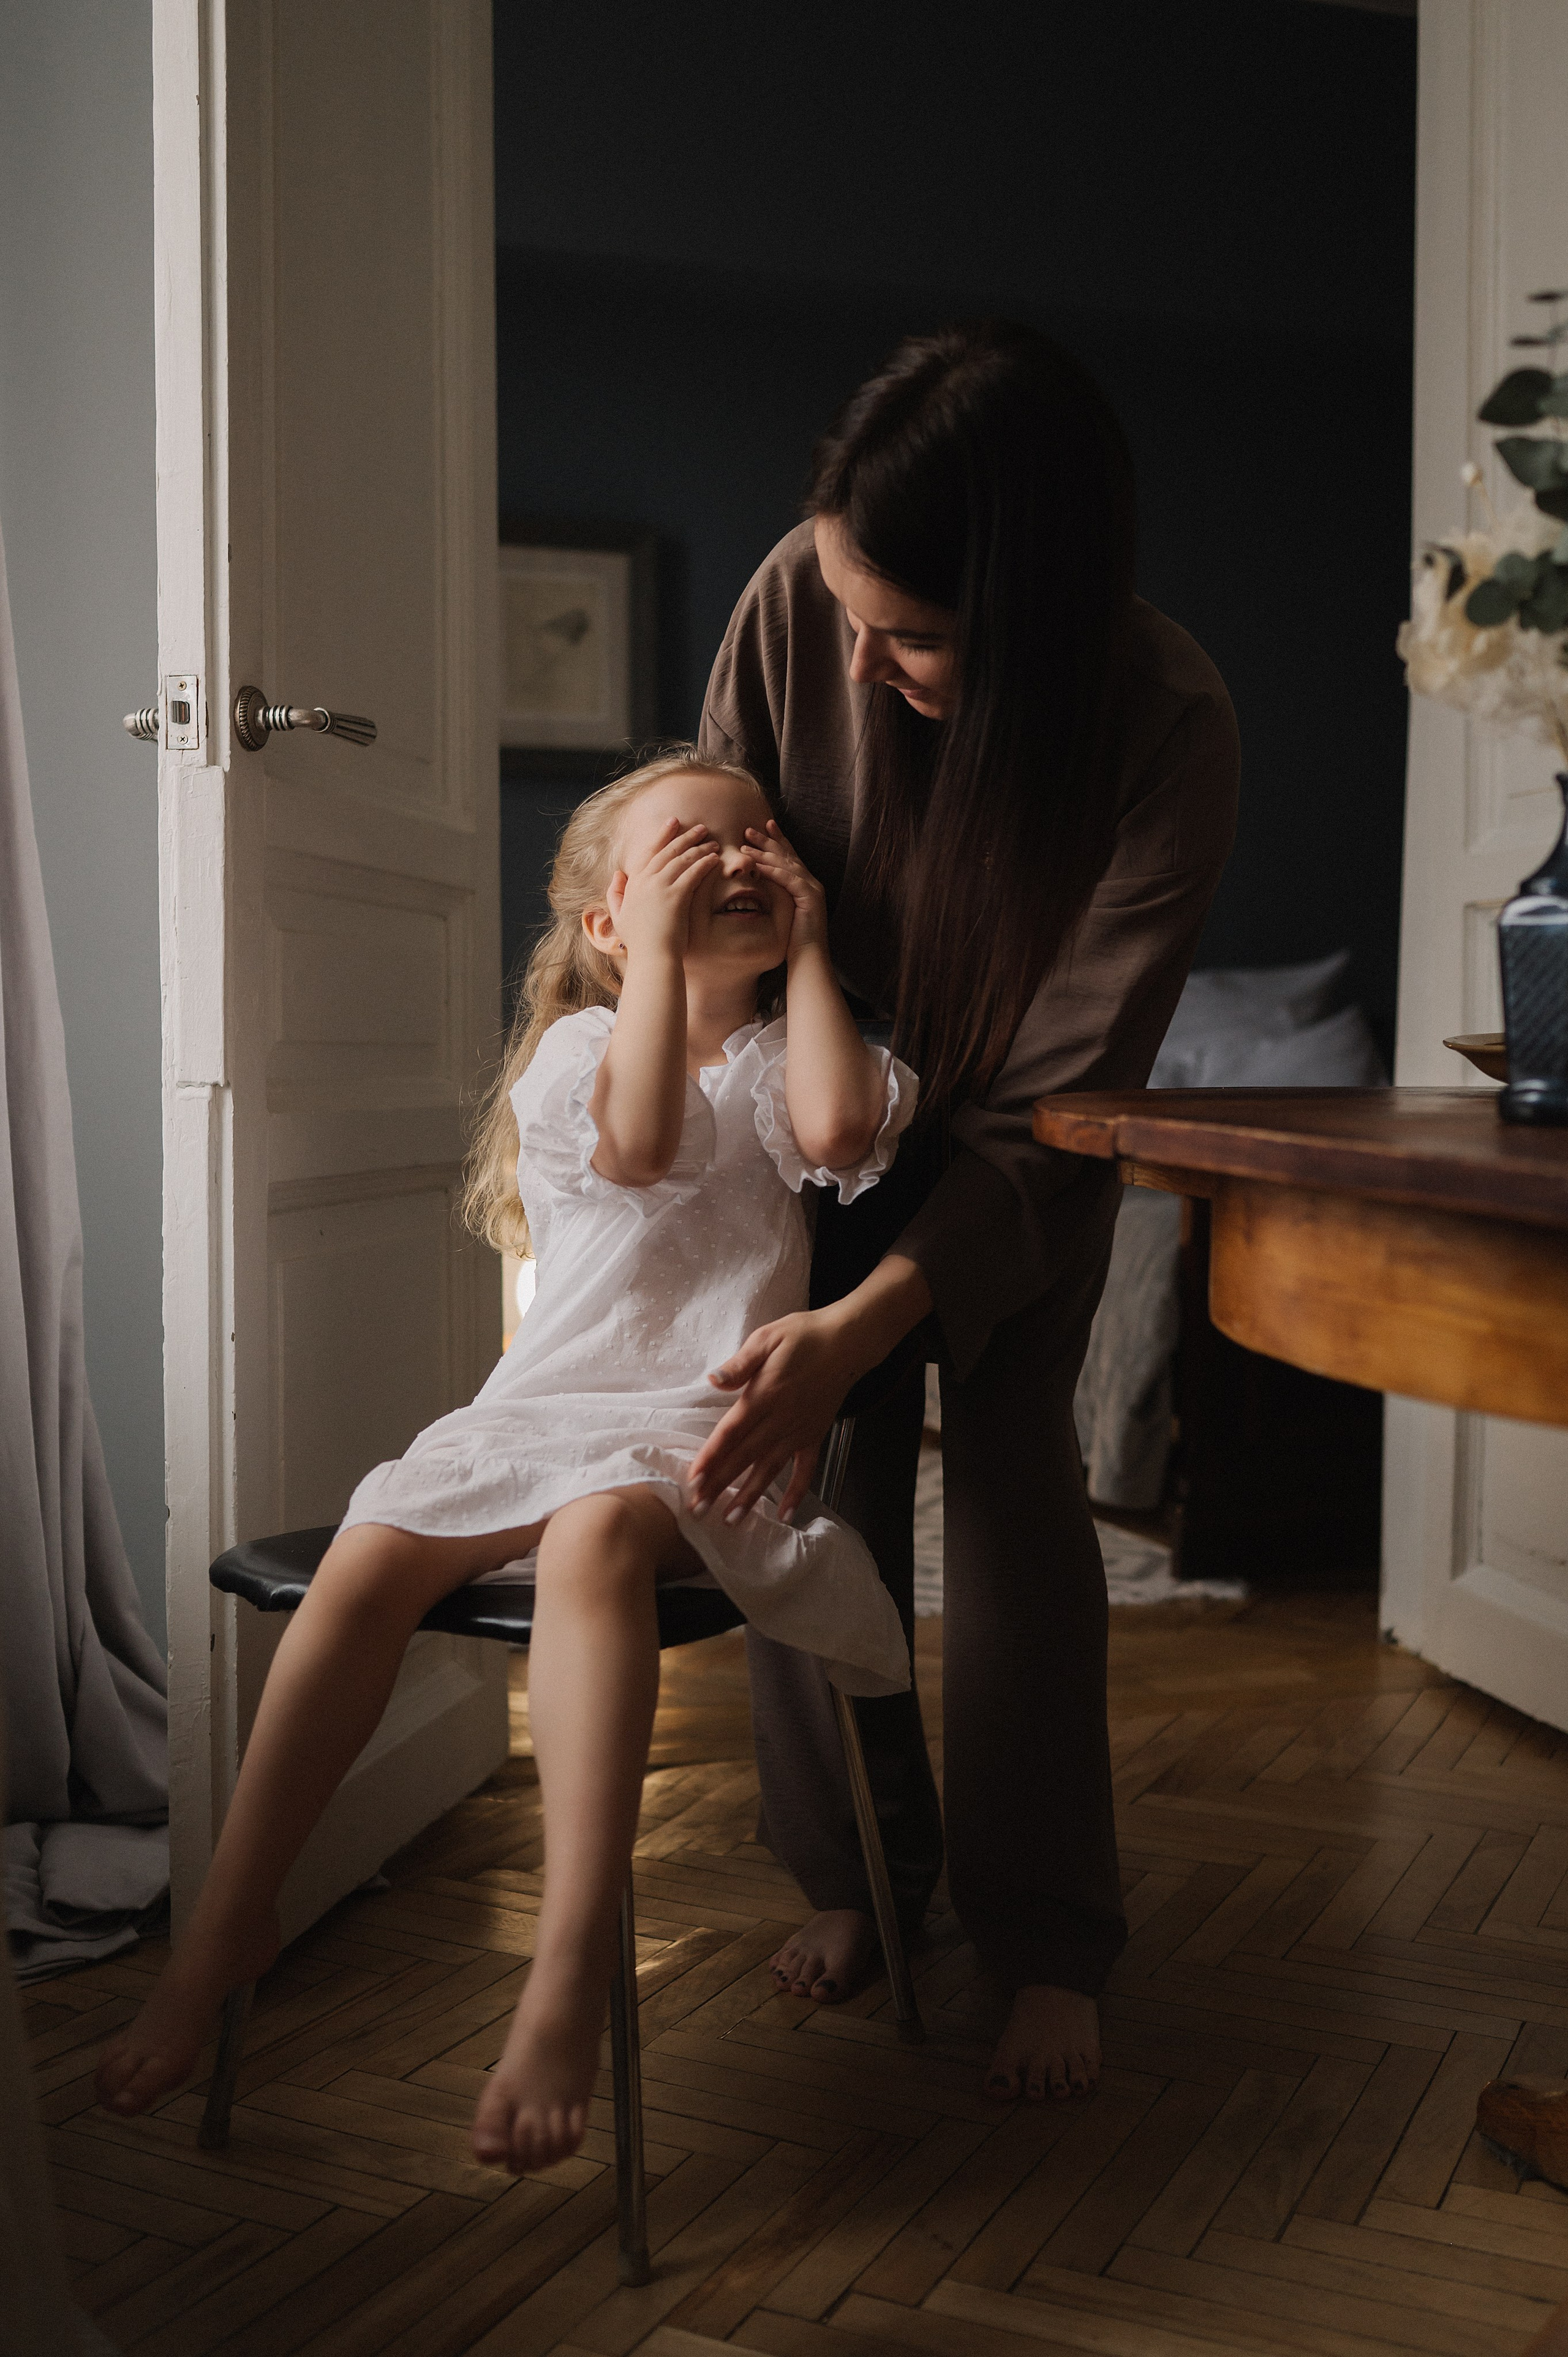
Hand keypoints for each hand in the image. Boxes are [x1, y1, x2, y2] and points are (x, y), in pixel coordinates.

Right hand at [607, 818, 720, 960]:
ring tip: (712, 841)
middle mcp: (646, 880)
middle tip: (699, 827)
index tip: (673, 822)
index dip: (662, 835)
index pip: (649, 851)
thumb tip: (617, 875)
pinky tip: (715, 858)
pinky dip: (705, 863)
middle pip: (668, 850)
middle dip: (685, 836)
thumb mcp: (619, 916)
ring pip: (683, 859)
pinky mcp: (676, 895)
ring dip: (699, 847)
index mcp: (634, 882)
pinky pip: (693, 872)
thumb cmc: (639, 942)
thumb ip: (615, 894)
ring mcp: (661, 886)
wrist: (652, 957)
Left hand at [688, 1307, 860, 1523]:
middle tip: (699, 1509)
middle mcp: (781, 1418)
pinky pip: (806, 1469)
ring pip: (770, 1468)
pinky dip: (797, 1492)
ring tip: (731, 1520)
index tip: (694, 1480)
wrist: (848, 1341)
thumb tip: (713, 1380)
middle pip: (745, 1456)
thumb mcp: (767, 1338)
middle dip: (720, 1484)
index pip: (731, 1432)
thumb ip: (740, 1363)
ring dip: (750, 1495)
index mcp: (764, 1394)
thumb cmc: (803, 1335)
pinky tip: (785, 1515)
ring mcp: (800, 1430)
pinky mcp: (816, 1435)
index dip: (711, 1457)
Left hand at [743, 821, 827, 955]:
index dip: (777, 841)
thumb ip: (774, 897)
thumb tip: (756, 888)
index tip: (763, 827)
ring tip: (745, 844)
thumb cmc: (793, 943)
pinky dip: (772, 870)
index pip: (789, 858)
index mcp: (806, 886)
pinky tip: (757, 864)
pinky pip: (788, 879)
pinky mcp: (810, 897)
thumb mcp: (781, 914)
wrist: (809, 959)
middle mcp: (812, 883)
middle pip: (787, 856)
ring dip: (765, 853)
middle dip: (768, 840)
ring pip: (786, 864)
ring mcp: (813, 889)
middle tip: (749, 829)